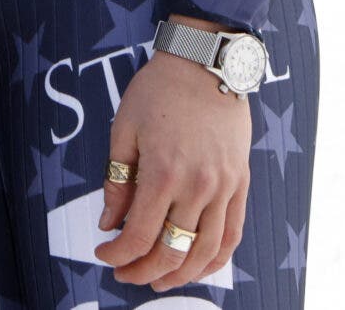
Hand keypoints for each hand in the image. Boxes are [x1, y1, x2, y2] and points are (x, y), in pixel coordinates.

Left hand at [93, 17, 251, 289]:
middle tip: (125, 274)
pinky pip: (232, 234)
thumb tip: (109, 222)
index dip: (118, 255)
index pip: (139, 235)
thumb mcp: (124, 129)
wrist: (205, 63)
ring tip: (158, 280)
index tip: (104, 255)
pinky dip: (216, 259)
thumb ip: (116, 181)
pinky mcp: (240, 183)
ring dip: (180, 274)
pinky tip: (198, 267)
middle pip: (171, 251)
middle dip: (143, 271)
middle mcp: (197, 186)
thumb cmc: (159, 90)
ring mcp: (224, 187)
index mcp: (163, 172)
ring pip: (205, 251)